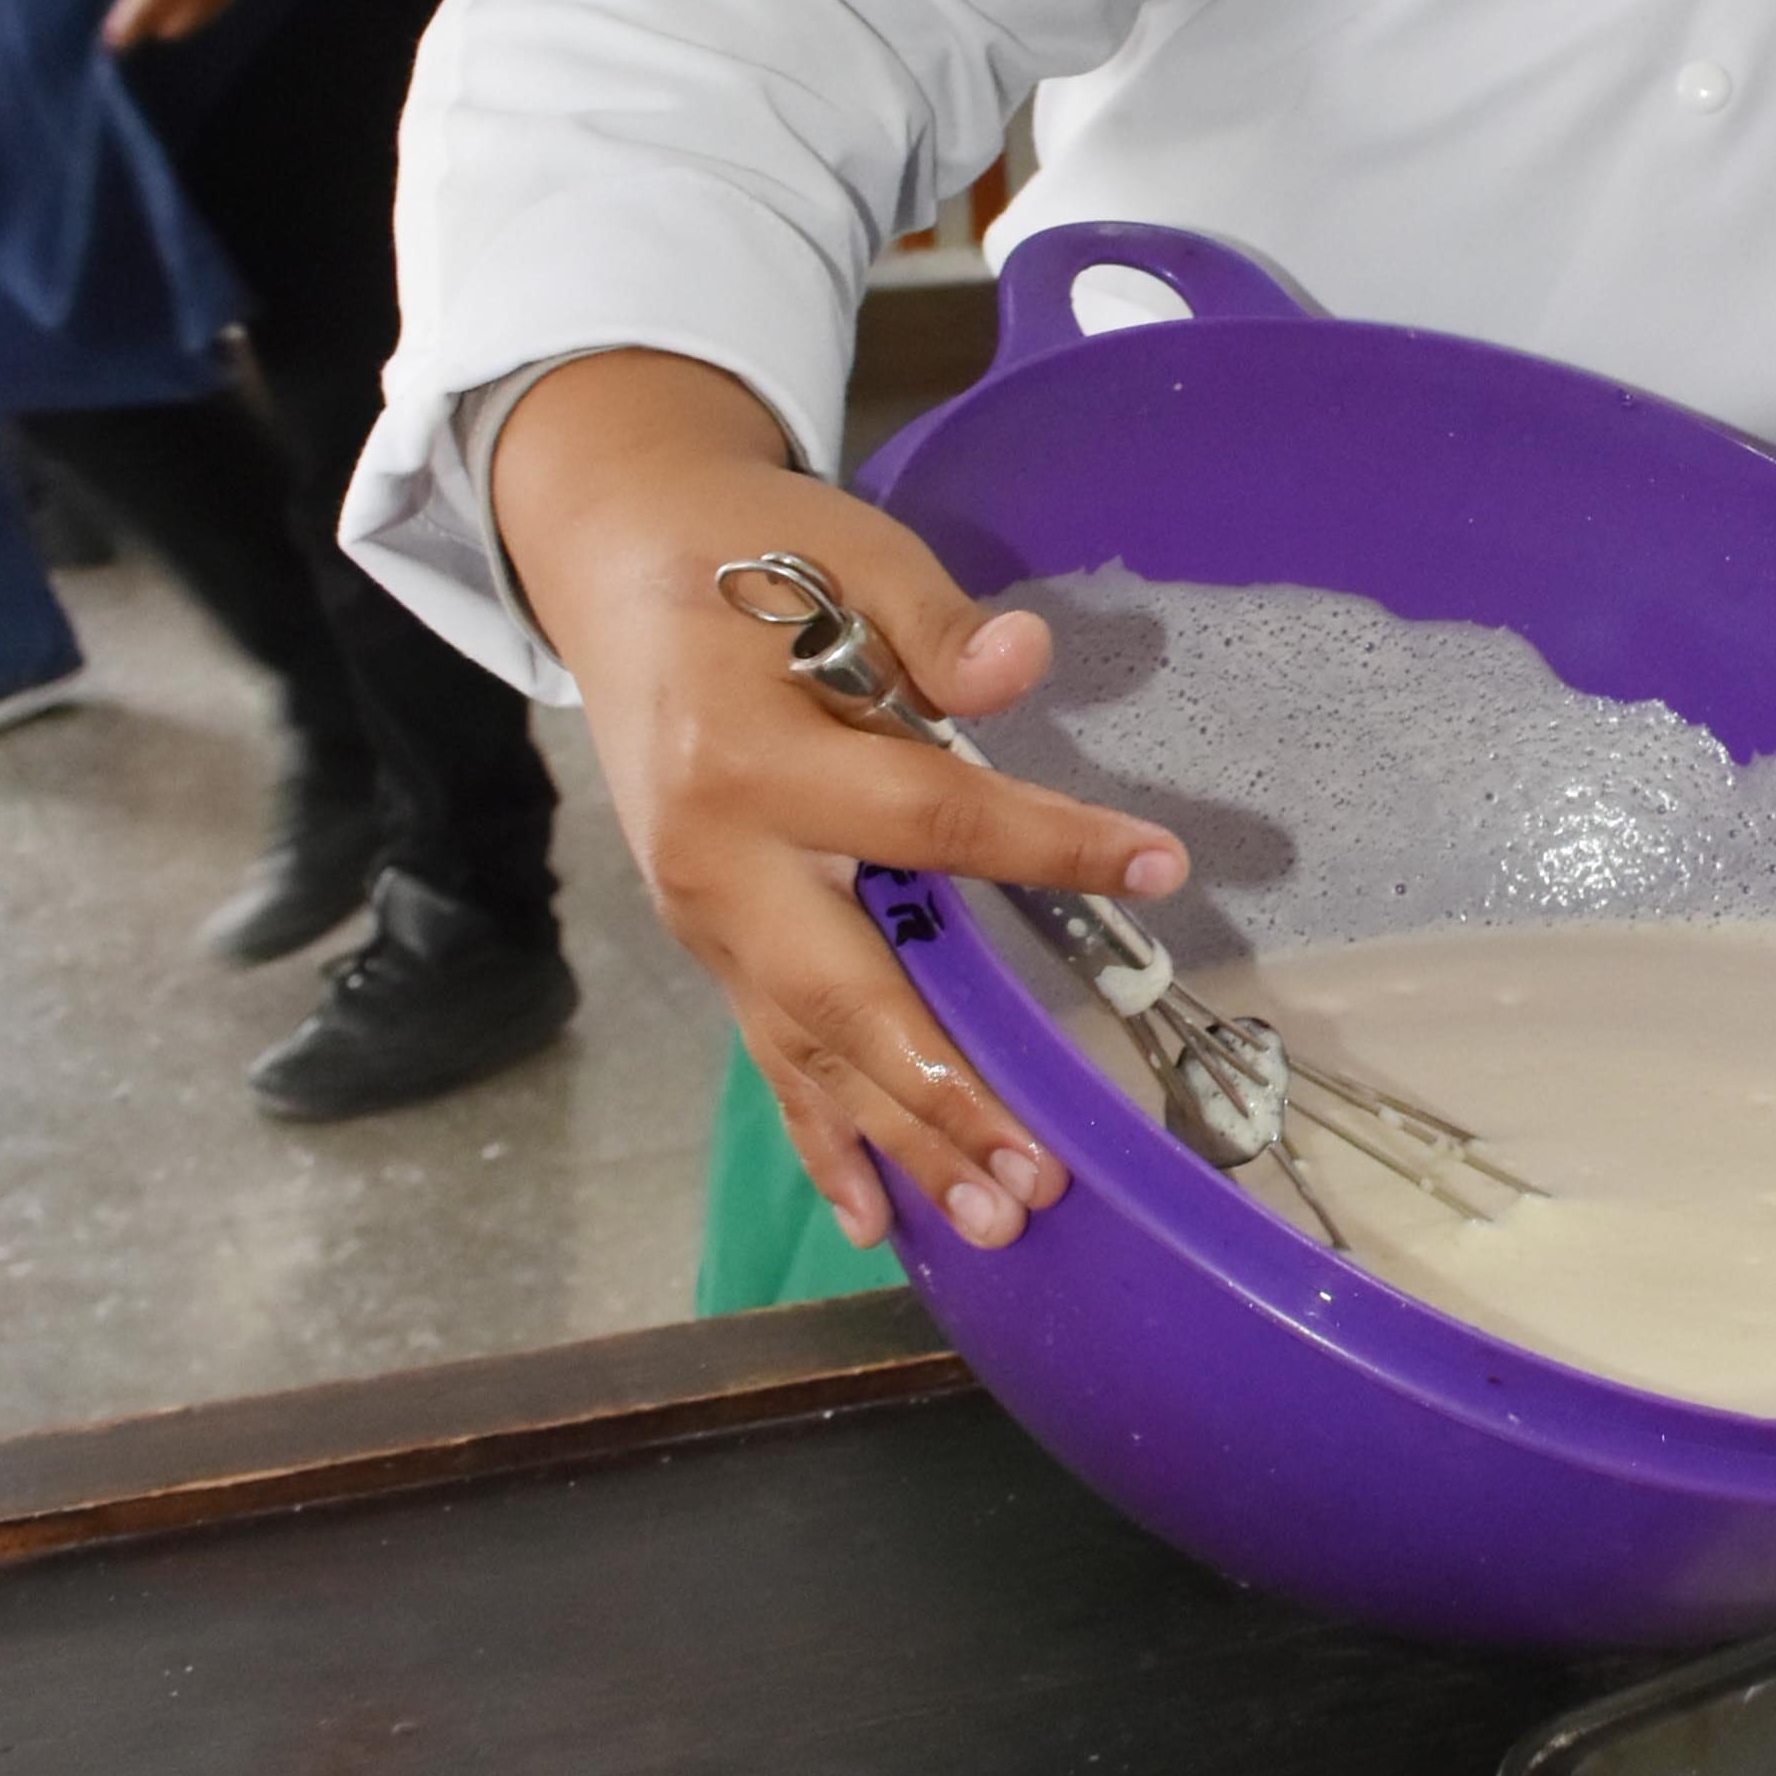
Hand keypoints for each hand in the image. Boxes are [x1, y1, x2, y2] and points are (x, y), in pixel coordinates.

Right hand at [492, 350, 1189, 1253]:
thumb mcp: (847, 555)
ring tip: (992, 1221)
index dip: (1045, 844)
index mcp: (750, 754)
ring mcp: (704, 918)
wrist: (618, 567)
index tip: (1157, 867)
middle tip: (1038, 1173)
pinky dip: (821, 1138)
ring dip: (902, 1144)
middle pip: (846, 990)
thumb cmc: (750, 557)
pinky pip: (770, 1057)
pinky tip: (871, 1217)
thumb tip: (1026, 662)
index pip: (924, 818)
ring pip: (808, 1052)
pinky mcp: (709, 944)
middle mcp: (716, 859)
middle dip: (944, 1088)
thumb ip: (934, 628)